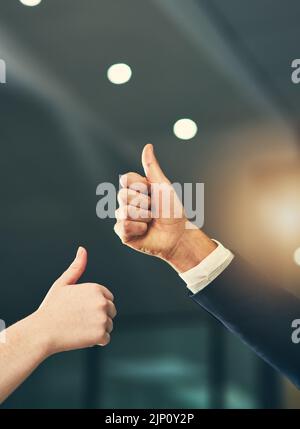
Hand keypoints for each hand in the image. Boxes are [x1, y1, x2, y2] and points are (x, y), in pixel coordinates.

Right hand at [34, 247, 116, 355]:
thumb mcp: (63, 284)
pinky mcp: (100, 334)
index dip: (95, 305)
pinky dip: (95, 341)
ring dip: (97, 330)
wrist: (41, 331)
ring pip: (109, 326)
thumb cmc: (51, 308)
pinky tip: (80, 337)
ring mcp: (102, 318)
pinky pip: (105, 339)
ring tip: (78, 328)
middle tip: (78, 320)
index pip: (108, 298)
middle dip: (98, 317)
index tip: (80, 309)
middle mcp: (102, 302)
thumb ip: (76, 267)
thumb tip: (82, 249)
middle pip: (111, 311)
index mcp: (96, 288)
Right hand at [114, 144, 216, 272]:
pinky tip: (145, 231)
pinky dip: (139, 228)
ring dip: (144, 216)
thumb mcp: (163, 186)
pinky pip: (124, 226)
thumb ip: (152, 168)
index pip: (125, 179)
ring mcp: (123, 218)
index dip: (140, 185)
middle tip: (153, 209)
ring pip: (124, 211)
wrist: (178, 234)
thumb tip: (148, 146)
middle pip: (123, 195)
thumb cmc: (172, 210)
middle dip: (144, 202)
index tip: (152, 192)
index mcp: (134, 189)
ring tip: (151, 221)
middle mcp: (126, 202)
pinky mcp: (123, 233)